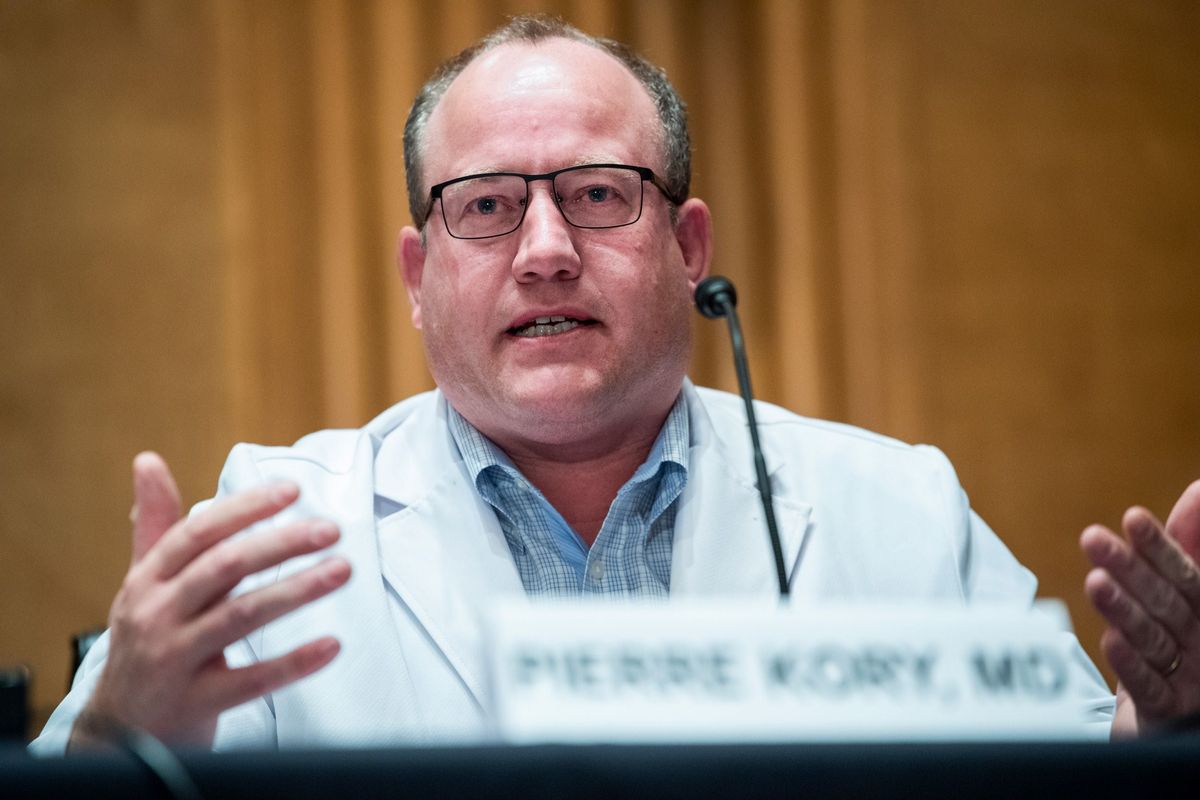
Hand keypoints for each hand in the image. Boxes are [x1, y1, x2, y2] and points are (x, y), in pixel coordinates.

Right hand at [74, 452, 350, 747]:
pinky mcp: (196, 703)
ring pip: (240, 617)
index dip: (246, 508)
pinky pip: (251, 681)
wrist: (117, 733)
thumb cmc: (145, 643)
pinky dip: (293, 663)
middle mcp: (155, 616)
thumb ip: (156, 523)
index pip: (198, 533)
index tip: (293, 489)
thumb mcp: (143, 582)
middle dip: (280, 543)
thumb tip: (148, 459)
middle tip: (331, 529)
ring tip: (343, 570)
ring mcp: (174, 661)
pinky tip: (332, 645)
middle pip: (224, 568)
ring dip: (296, 590)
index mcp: (147, 580)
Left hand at [1080, 480, 1199, 736]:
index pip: (1184, 574)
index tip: (1132, 517)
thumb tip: (1198, 490)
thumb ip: (1188, 543)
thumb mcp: (1178, 591)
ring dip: (1124, 610)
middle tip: (1092, 538)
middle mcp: (1199, 641)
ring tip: (1095, 581)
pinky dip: (1131, 666)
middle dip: (1131, 569)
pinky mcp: (1167, 712)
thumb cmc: (1177, 643)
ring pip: (1153, 640)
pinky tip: (1110, 641)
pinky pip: (1149, 689)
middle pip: (1165, 602)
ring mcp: (1186, 678)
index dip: (1159, 546)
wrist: (1174, 717)